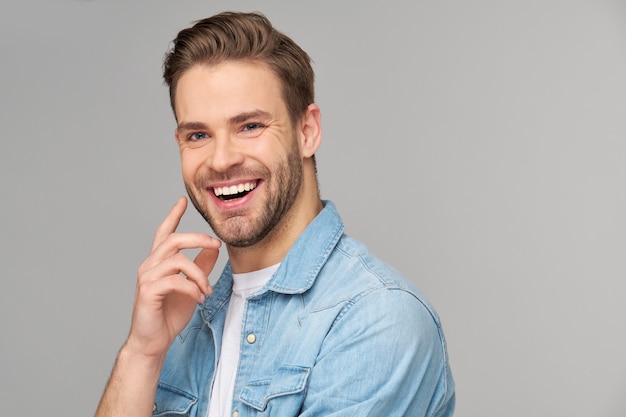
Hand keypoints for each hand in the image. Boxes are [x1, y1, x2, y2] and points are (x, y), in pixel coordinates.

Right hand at [125, 196, 220, 358]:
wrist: (153, 341)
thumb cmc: (169, 314)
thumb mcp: (192, 286)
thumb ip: (201, 266)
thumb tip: (214, 250)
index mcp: (159, 262)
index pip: (165, 232)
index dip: (173, 215)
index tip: (182, 200)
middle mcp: (150, 265)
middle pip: (174, 239)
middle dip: (198, 238)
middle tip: (216, 244)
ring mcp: (147, 277)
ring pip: (178, 260)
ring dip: (199, 274)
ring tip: (207, 290)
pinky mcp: (148, 291)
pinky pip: (175, 280)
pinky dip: (192, 288)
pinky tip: (200, 298)